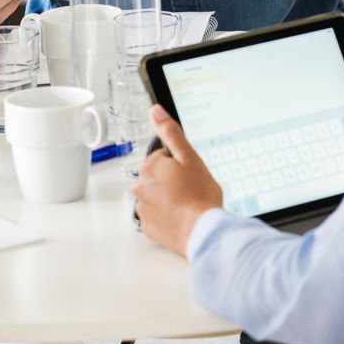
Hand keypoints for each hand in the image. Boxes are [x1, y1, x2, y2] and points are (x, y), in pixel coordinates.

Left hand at [132, 106, 223, 255]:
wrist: (203, 231)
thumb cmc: (199, 196)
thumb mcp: (189, 157)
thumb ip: (170, 133)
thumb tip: (155, 112)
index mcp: (150, 166)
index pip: (163, 157)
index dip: (179, 165)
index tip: (189, 174)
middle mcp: (140, 187)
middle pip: (157, 177)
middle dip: (172, 181)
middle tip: (191, 189)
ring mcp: (143, 208)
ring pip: (156, 196)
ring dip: (169, 198)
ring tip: (188, 205)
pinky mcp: (148, 227)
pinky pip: (157, 216)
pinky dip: (167, 216)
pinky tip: (182, 217)